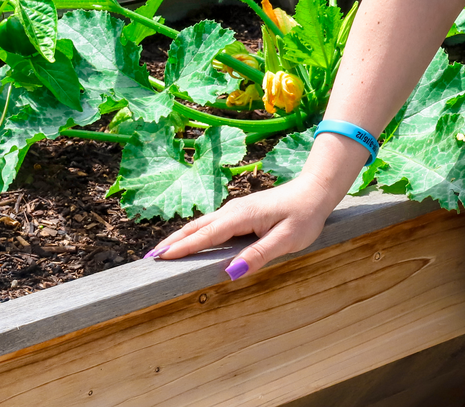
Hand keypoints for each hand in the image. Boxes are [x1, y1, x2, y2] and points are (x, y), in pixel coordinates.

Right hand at [144, 172, 342, 280]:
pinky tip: (192, 241)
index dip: (182, 247)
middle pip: (198, 227)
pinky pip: (213, 224)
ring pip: (204, 224)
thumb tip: (230, 273)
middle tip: (149, 259)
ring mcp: (237, 210)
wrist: (315, 190)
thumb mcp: (286, 239)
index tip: (160, 258)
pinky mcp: (242, 212)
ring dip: (182, 237)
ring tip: (162, 251)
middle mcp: (234, 210)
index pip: (206, 235)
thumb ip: (259, 255)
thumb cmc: (304, 215)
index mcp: (242, 216)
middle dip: (173, 242)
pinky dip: (196, 233)